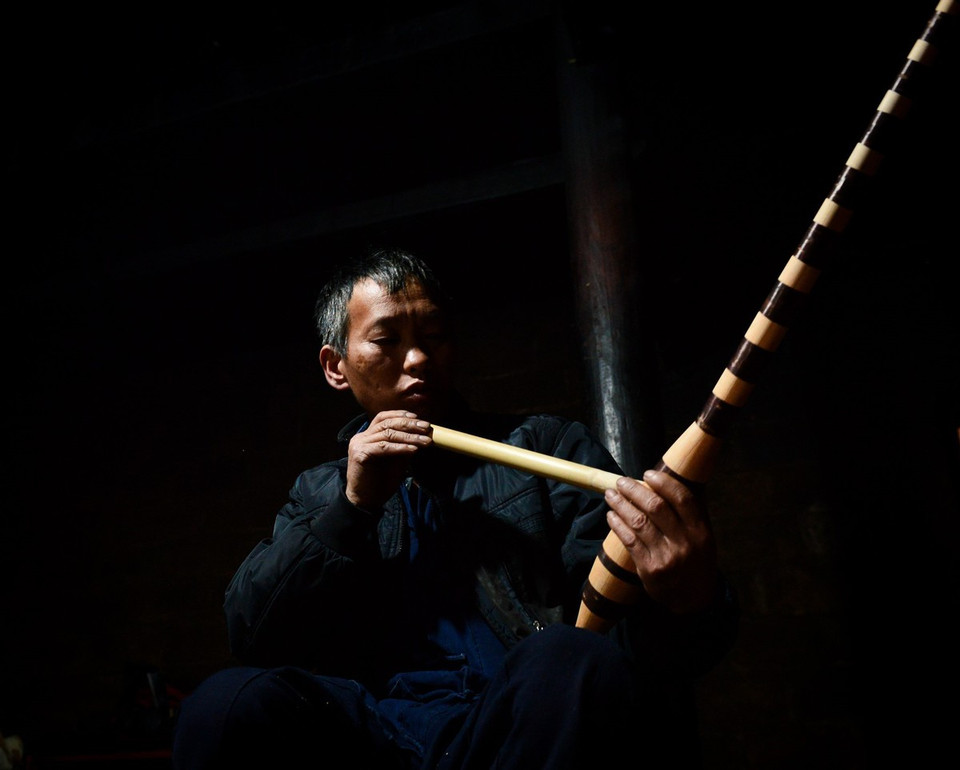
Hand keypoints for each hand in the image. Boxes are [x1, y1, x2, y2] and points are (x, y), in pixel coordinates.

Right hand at [345, 410, 431, 510]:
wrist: (366, 502)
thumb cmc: (380, 482)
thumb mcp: (396, 461)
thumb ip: (404, 447)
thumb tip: (422, 435)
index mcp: (368, 436)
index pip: (383, 418)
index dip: (400, 415)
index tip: (417, 417)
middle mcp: (361, 437)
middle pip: (387, 423)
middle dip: (409, 424)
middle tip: (426, 427)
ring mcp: (359, 445)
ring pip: (387, 434)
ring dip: (409, 436)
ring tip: (425, 440)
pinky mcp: (360, 455)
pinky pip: (383, 447)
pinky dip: (400, 447)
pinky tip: (413, 449)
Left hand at [604, 470, 717, 613]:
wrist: (694, 599)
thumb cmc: (695, 561)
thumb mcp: (703, 539)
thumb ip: (688, 516)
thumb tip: (663, 486)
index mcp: (701, 532)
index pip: (683, 499)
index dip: (664, 483)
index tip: (647, 474)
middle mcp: (685, 543)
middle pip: (656, 507)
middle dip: (634, 490)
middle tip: (621, 482)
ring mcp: (666, 557)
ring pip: (638, 522)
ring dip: (621, 505)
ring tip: (611, 495)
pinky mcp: (649, 569)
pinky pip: (629, 541)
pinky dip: (617, 525)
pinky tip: (611, 515)